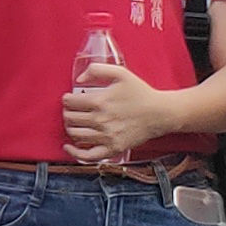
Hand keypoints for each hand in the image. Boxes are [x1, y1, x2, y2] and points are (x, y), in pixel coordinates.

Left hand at [62, 54, 181, 162]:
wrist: (159, 113)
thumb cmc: (140, 93)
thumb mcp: (120, 73)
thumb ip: (96, 70)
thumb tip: (79, 79)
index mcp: (100, 101)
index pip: (70, 102)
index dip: (66, 99)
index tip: (69, 99)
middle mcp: (100, 120)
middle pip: (70, 119)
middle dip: (67, 113)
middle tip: (71, 110)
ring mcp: (106, 137)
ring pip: (76, 135)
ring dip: (70, 128)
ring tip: (74, 123)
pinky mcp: (113, 149)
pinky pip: (88, 155)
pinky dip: (75, 152)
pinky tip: (69, 147)